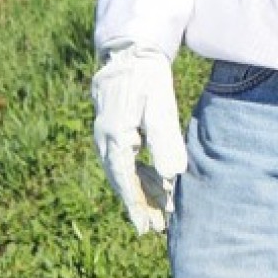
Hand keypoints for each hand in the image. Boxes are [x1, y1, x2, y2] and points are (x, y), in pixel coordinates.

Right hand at [91, 45, 187, 233]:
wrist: (130, 49)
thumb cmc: (148, 75)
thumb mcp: (160, 105)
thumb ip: (165, 139)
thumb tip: (172, 175)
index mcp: (115, 137)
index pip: (125, 180)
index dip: (137, 205)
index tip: (147, 228)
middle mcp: (106, 140)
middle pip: (123, 180)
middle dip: (140, 204)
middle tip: (156, 228)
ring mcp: (107, 135)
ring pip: (125, 171)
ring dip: (142, 190)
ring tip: (159, 211)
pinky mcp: (115, 128)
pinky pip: (125, 158)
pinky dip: (139, 173)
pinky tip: (156, 181)